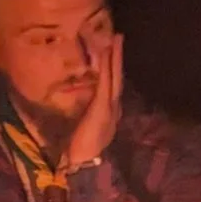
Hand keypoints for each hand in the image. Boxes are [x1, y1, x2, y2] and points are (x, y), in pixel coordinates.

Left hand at [61, 31, 122, 169]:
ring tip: (115, 39)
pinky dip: (107, 67)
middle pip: (117, 77)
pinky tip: (106, 53)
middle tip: (119, 37)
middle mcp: (114, 108)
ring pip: (114, 77)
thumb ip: (86, 119)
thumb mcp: (85, 131)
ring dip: (115, 57)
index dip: (114, 70)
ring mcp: (110, 107)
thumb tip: (81, 110)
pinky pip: (105, 82)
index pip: (112, 86)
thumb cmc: (81, 151)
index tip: (112, 53)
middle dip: (118, 57)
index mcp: (109, 113)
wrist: (85, 164)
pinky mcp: (102, 107)